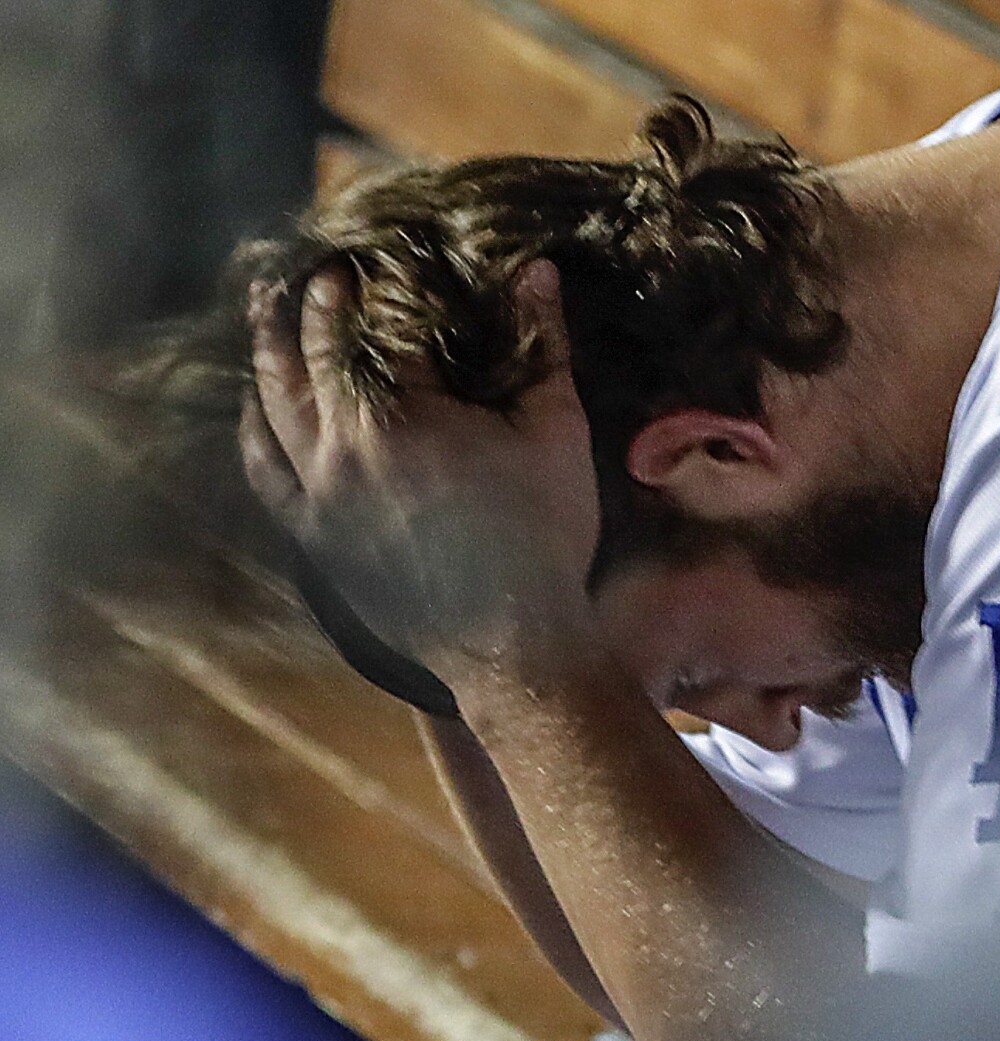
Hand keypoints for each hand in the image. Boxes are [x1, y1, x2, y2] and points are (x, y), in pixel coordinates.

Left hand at [241, 260, 599, 666]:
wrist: (513, 640)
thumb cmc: (544, 535)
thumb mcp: (558, 430)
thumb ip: (544, 344)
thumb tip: (536, 269)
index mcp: (407, 410)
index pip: (385, 320)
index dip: (388, 281)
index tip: (390, 254)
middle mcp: (346, 442)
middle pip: (315, 350)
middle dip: (320, 301)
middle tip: (327, 272)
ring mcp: (320, 490)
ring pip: (275, 401)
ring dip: (270, 347)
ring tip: (269, 309)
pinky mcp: (312, 533)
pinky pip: (264, 469)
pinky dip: (254, 428)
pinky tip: (256, 404)